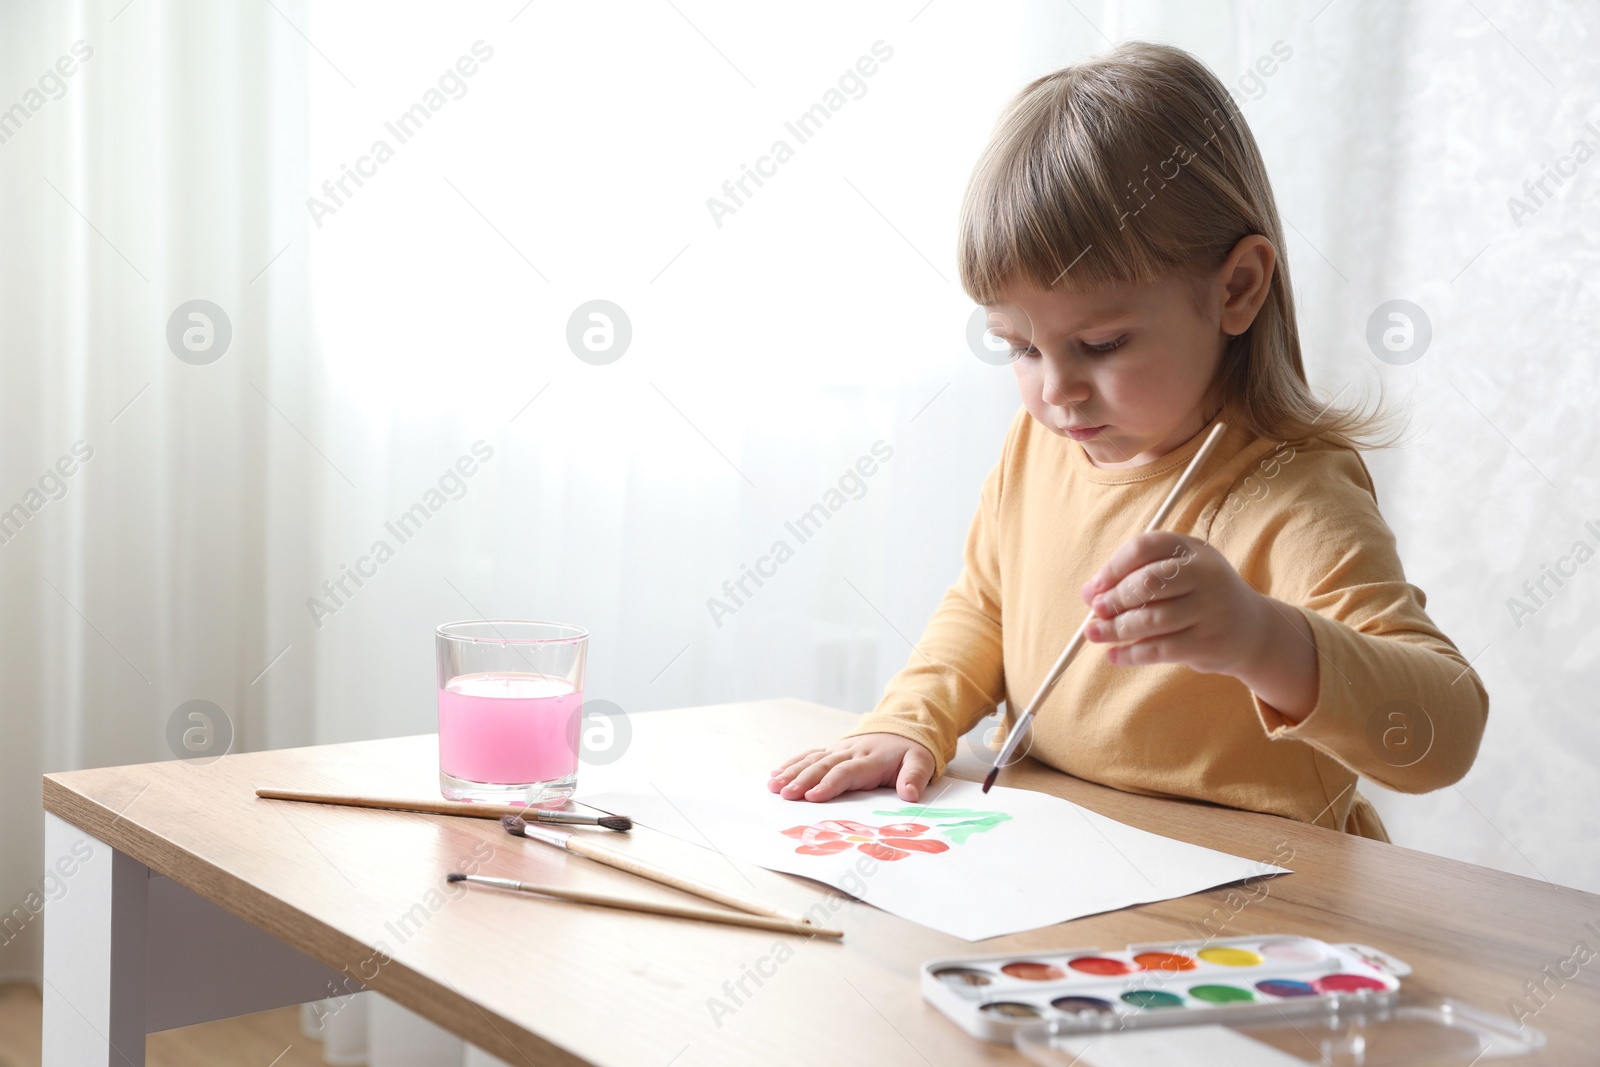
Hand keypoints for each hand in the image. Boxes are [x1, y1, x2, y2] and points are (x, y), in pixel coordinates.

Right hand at [767, 733, 936, 802]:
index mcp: (870, 759)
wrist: (901, 729)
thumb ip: (915, 777)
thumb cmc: (910, 751)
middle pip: (823, 766)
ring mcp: (838, 750)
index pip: (846, 772)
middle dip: (803, 780)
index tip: (813, 796)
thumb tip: (909, 795)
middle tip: (785, 794)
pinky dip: (791, 764)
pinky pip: (808, 755)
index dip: (829, 784)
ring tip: (774, 786)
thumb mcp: (922, 762)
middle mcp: (850, 752)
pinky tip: (775, 774)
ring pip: (811, 760)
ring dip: (791, 772)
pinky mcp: (831, 750)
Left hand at [1081, 531, 1264, 674]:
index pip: (1146, 547)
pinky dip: (1131, 654)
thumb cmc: (1201, 597)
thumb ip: (1135, 578)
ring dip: (1116, 629)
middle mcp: (1206, 575)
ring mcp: (1210, 609)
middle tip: (1095, 611)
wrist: (1253, 630)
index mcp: (1193, 550)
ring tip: (1094, 634)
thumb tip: (1089, 593)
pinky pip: (1160, 649)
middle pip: (1148, 582)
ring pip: (1151, 620)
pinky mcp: (1209, 643)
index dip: (1114, 566)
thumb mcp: (1177, 576)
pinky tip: (1114, 655)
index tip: (1095, 586)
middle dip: (1114, 599)